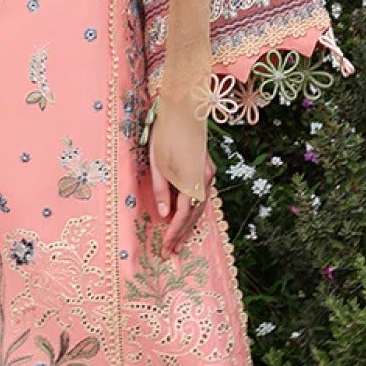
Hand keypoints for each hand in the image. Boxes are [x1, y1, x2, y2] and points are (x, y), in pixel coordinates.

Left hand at [149, 141, 214, 257]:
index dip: (174, 232)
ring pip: (200, 208)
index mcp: (193, 178)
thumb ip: (162, 189)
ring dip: (188, 227)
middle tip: (170, 253)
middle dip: (181, 235)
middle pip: (194, 214)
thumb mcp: (157, 162)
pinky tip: (185, 223)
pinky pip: (201, 198)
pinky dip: (192, 213)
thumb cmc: (165, 134)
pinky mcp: (206, 172)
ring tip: (177, 245)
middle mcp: (206, 179)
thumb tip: (165, 215)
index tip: (166, 248)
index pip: (184, 213)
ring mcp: (208, 175)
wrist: (182, 111)